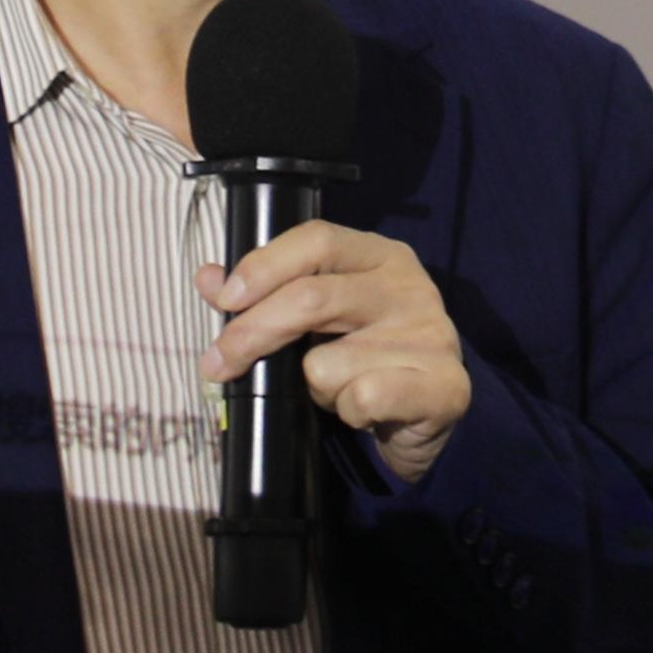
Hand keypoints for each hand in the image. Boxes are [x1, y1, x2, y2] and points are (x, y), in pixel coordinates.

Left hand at [204, 218, 470, 484]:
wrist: (428, 413)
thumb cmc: (365, 357)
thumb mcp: (316, 320)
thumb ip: (264, 295)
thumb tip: (208, 278)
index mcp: (380, 256)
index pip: (317, 239)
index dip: (264, 265)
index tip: (225, 298)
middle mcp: (411, 286)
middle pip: (312, 297)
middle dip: (252, 334)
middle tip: (217, 364)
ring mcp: (431, 334)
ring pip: (327, 364)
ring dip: (316, 388)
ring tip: (338, 389)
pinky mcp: (444, 384)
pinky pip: (362, 398)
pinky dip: (348, 412)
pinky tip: (364, 410)